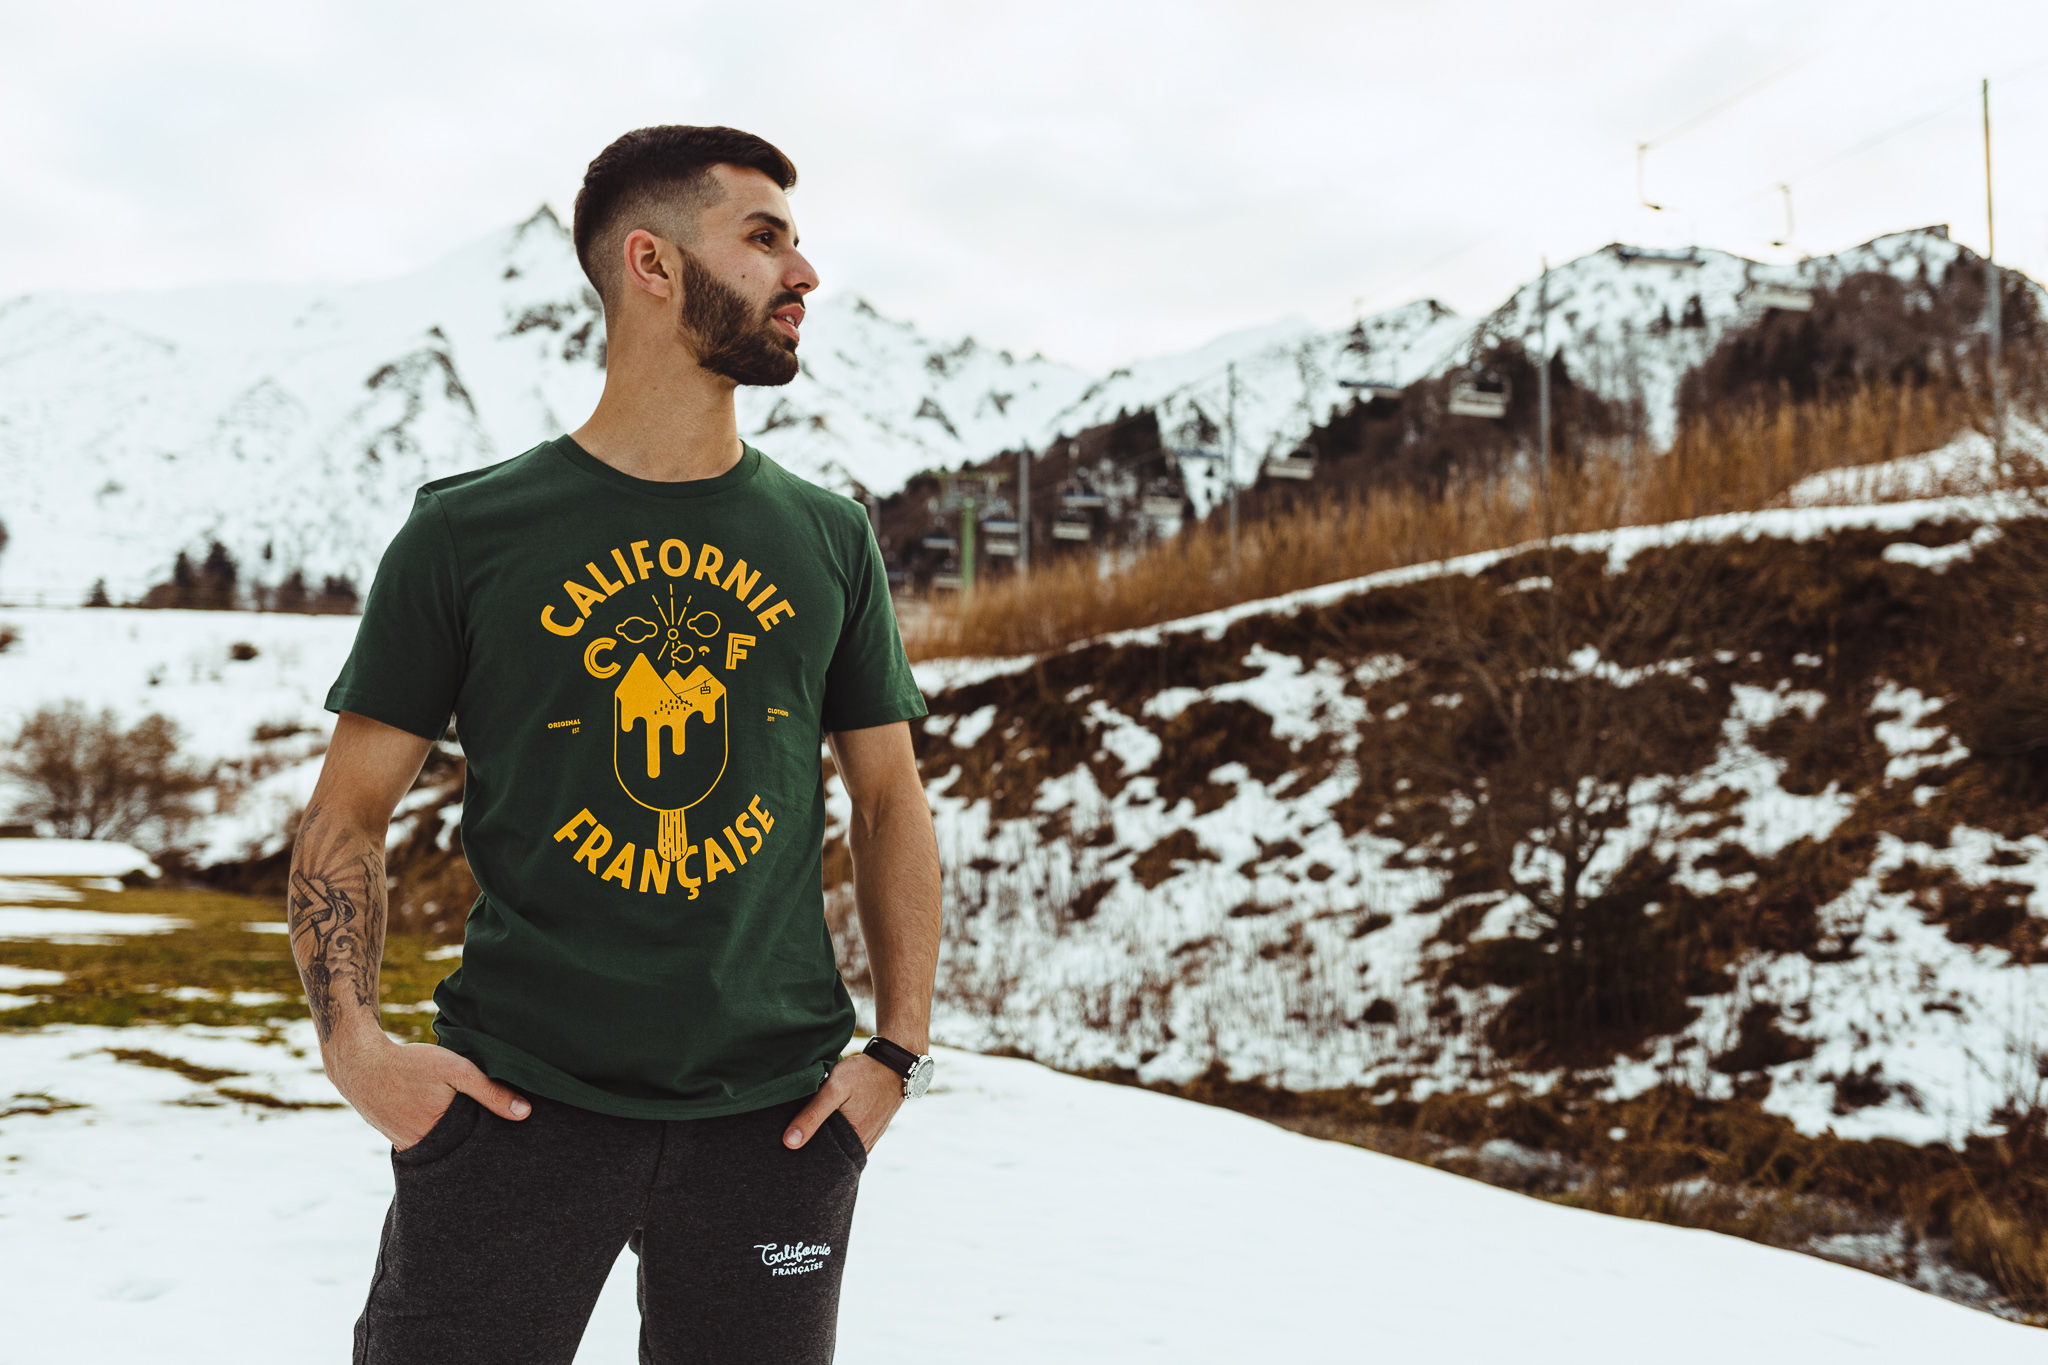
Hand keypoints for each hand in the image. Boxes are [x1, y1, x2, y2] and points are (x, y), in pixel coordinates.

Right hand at [326, 1035, 529, 1149]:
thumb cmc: (410, 1064)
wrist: (360, 1065)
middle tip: (496, 1134)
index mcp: (441, 1135)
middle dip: (478, 1144)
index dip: (494, 1141)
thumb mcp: (456, 1070)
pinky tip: (447, 1122)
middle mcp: (423, 1148)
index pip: (478, 1148)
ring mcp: (409, 1147)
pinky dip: (440, 1136)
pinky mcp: (400, 1141)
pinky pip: (427, 1145)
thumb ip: (490, 1091)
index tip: (511, 1136)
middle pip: (462, 1152)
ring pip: (445, 1149)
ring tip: (473, 1127)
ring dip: (458, 1140)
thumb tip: (524, 1113)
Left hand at [783, 1053, 903, 1153]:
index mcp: (855, 1142)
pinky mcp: (872, 1130)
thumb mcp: (834, 1090)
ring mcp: (870, 1139)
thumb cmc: (864, 1074)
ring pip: (841, 1148)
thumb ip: (812, 1115)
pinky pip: (850, 1139)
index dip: (805, 1157)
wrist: (895, 1063)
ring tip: (809, 1129)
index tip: (789, 1150)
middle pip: (832, 1156)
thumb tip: (789, 1142)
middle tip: (795, 1138)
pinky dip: (839, 1134)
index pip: (824, 1162)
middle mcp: (864, 1146)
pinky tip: (828, 1122)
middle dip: (815, 1150)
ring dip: (827, 1140)